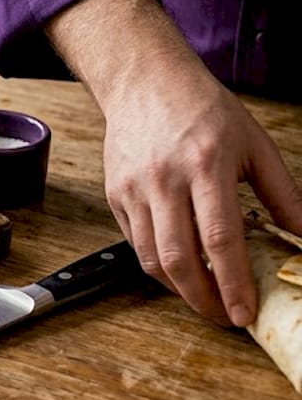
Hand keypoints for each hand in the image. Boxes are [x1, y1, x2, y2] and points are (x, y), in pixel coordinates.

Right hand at [46, 0, 301, 326]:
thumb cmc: (202, 109)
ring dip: (179, 289)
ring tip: (205, 299)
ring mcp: (134, 189)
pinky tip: (180, 269)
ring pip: (151, 258)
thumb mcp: (256, 144)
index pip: (220, 237)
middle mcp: (164, 180)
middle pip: (178, 257)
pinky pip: (135, 242)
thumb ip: (282, 194)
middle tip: (225, 316)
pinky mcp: (116, 194)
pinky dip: (158, 264)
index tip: (244, 311)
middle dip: (203, 299)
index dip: (233, 282)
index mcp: (206, 165)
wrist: (145, 83)